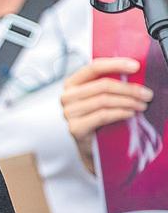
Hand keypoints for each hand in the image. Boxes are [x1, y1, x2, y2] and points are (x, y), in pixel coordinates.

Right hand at [61, 57, 152, 173]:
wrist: (93, 148)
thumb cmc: (100, 120)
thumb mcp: (102, 97)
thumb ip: (110, 85)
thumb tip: (135, 73)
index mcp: (72, 83)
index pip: (94, 67)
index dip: (116, 64)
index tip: (136, 66)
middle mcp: (66, 96)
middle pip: (102, 85)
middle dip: (129, 89)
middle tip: (147, 94)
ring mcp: (68, 113)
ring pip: (104, 100)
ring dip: (128, 101)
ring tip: (142, 105)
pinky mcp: (75, 128)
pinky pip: (102, 115)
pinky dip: (120, 113)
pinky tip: (131, 113)